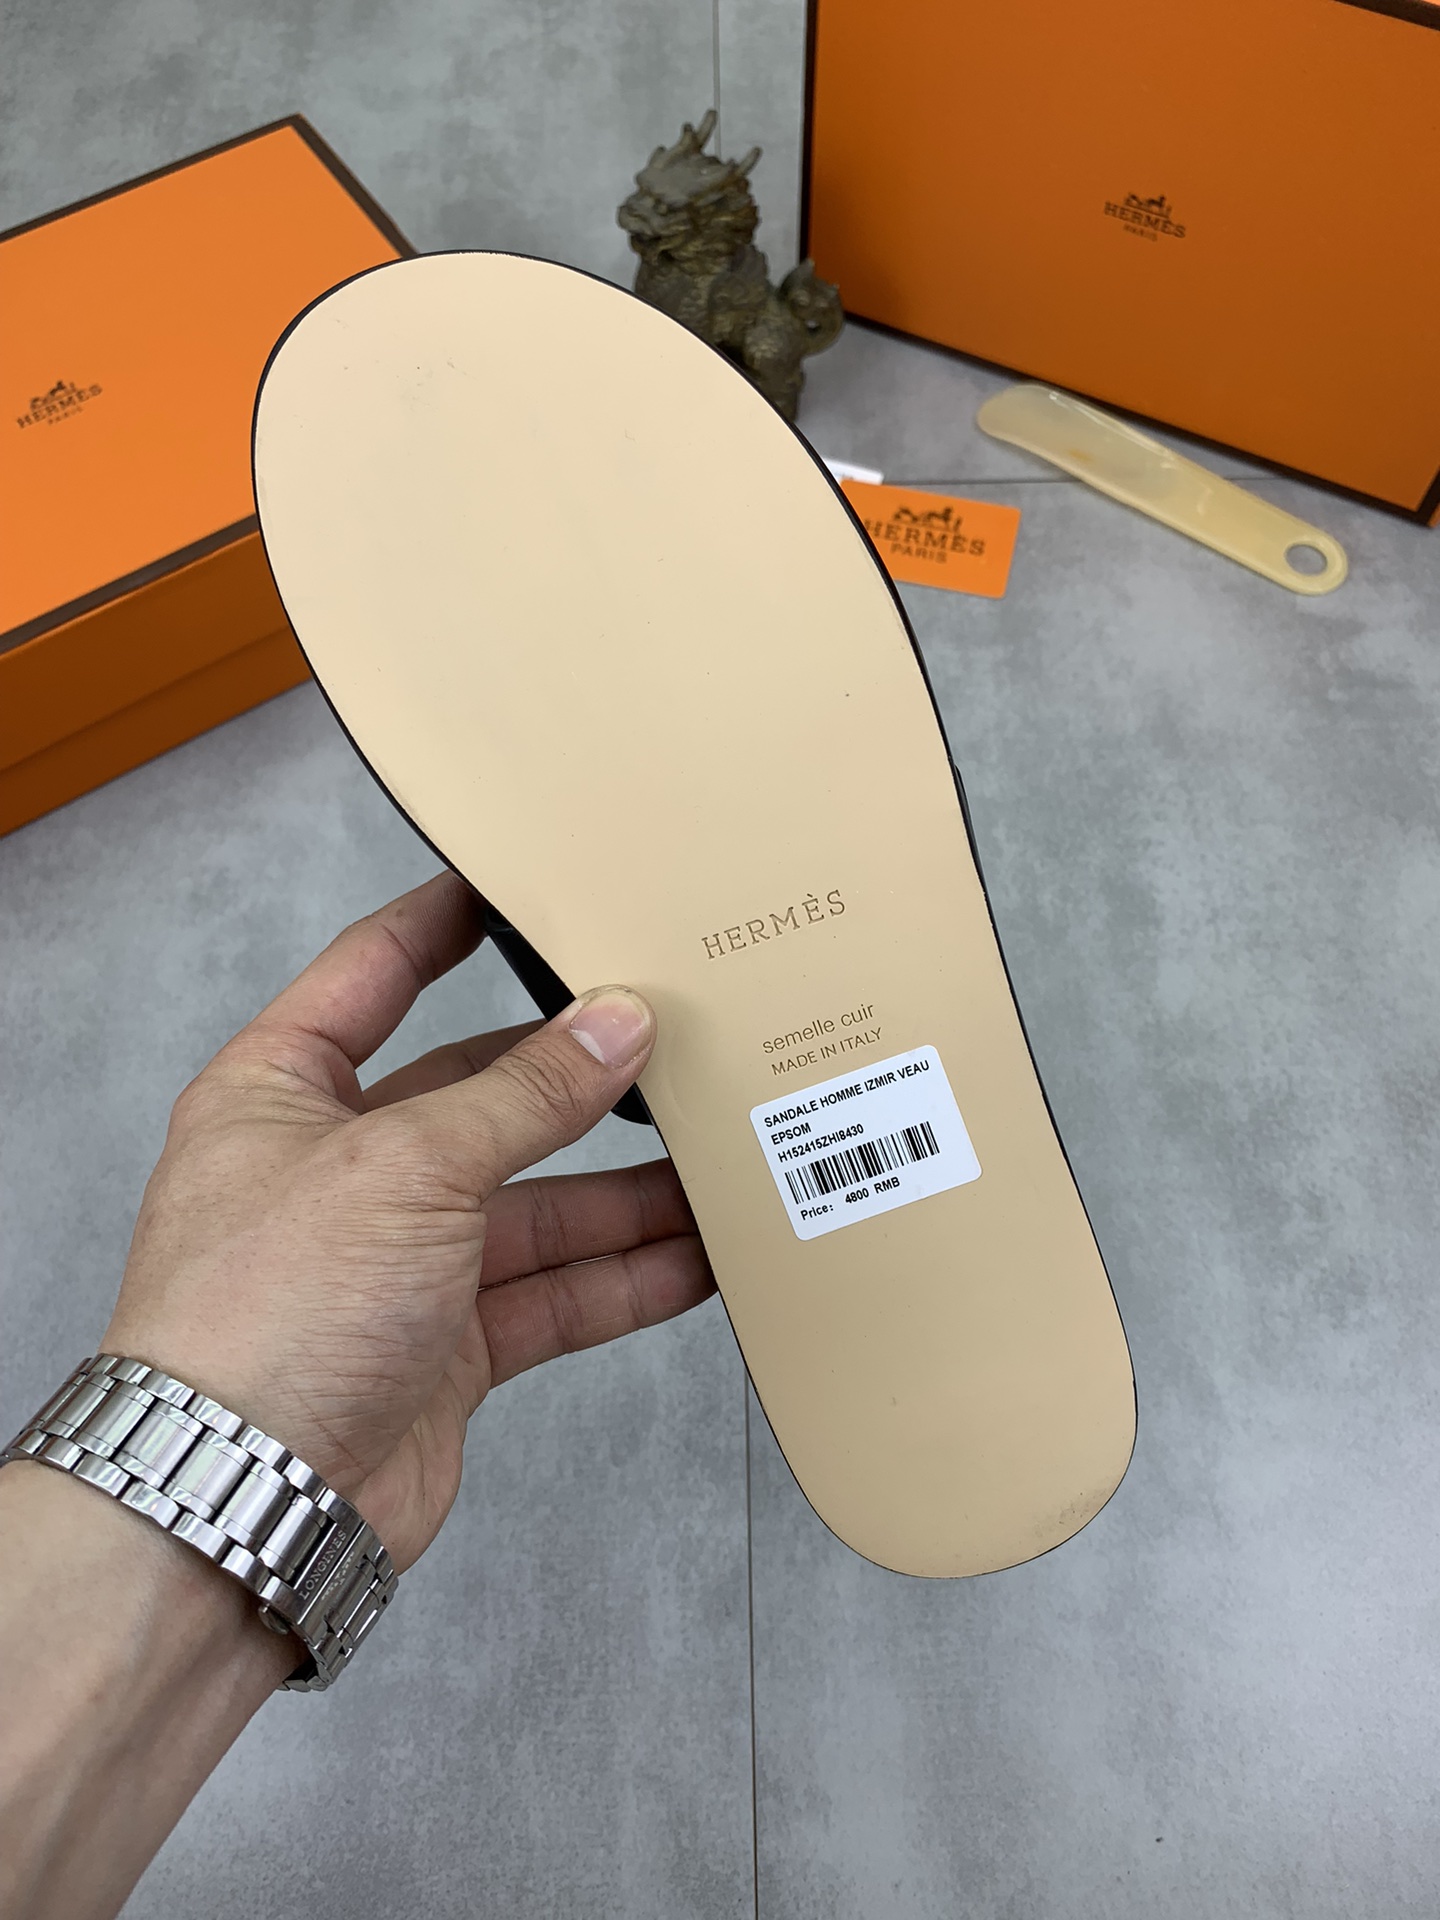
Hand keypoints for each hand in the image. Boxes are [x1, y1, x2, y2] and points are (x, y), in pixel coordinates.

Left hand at [102, 872, 713, 1572]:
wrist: (241, 1503)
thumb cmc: (259, 1320)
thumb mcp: (402, 1167)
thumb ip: (522, 1096)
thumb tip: (614, 1029)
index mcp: (283, 1093)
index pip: (371, 974)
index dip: (443, 924)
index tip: (518, 886)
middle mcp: (340, 1171)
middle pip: (482, 1097)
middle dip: (578, 1081)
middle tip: (676, 1044)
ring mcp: (397, 1264)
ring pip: (537, 1205)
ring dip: (628, 1190)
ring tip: (722, 1154)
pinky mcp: (447, 1348)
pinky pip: (557, 1295)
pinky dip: (628, 1277)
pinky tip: (700, 1255)